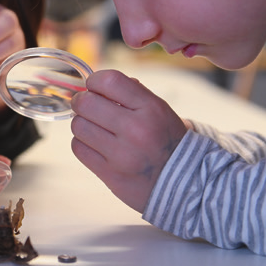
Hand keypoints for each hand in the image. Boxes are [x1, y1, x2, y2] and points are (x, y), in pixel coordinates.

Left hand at [69, 70, 186, 212]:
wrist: (187, 184)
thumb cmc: (168, 142)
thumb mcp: (160, 110)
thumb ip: (131, 93)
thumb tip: (97, 84)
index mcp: (150, 108)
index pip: (109, 81)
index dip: (94, 80)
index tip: (94, 86)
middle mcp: (135, 129)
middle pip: (86, 103)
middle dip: (82, 102)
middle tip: (87, 106)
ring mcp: (121, 154)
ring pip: (78, 126)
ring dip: (82, 124)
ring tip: (94, 127)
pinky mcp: (110, 174)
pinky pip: (78, 148)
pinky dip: (82, 143)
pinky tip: (95, 144)